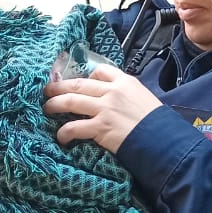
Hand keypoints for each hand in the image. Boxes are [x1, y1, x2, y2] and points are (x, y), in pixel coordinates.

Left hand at [43, 64, 161, 153]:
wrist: (164, 140)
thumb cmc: (158, 123)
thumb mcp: (145, 99)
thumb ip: (127, 96)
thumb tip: (114, 101)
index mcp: (125, 82)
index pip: (99, 71)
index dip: (84, 76)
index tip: (75, 81)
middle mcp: (112, 92)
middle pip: (78, 84)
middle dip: (58, 86)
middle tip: (46, 90)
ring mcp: (105, 109)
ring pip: (70, 101)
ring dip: (54, 104)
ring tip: (46, 108)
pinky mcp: (100, 127)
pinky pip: (74, 127)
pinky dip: (64, 132)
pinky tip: (61, 137)